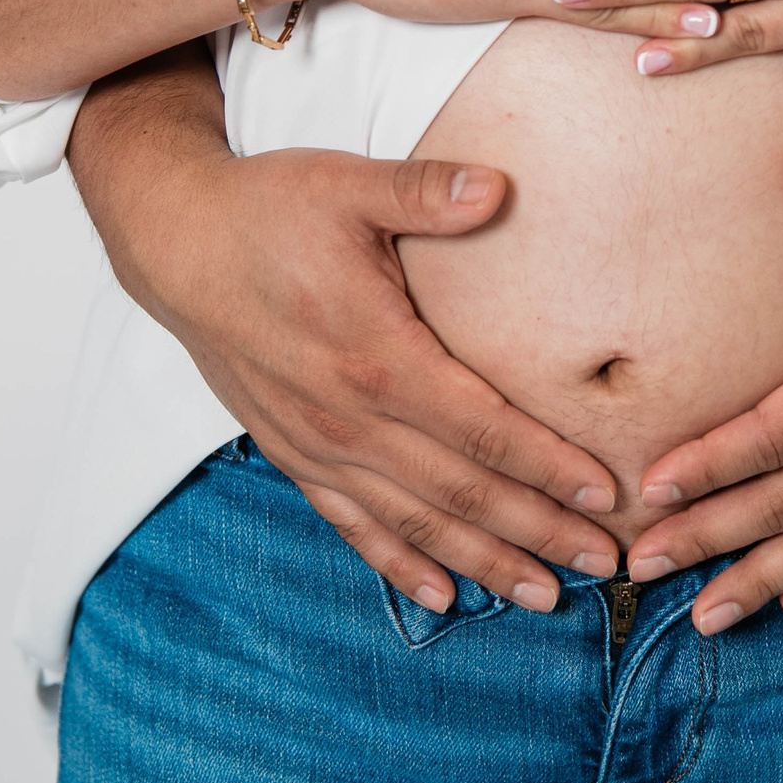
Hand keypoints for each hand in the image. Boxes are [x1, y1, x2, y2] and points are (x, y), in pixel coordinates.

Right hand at [81, 54, 631, 611]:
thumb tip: (498, 185)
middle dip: (538, 531)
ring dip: (484, 562)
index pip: (482, 429)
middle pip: (460, 493)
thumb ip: (425, 192)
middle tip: (605, 563)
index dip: (547, 466)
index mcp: (376, 356)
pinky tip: (443, 597)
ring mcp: (317, 445)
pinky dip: (400, 565)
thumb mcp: (348, 185)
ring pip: (414, 524)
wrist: (177, 243)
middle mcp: (347, 417)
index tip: (604, 493)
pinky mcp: (294, 454)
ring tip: (545, 596)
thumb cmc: (269, 209)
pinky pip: (353, 525)